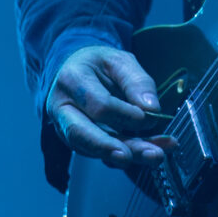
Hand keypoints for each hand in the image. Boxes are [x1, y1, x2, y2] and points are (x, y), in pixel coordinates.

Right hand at [46, 44, 173, 168]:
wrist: (80, 71)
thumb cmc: (99, 64)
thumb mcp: (120, 61)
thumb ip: (137, 81)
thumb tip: (151, 109)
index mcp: (71, 80)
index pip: (98, 105)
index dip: (124, 115)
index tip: (147, 118)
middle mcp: (62, 108)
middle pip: (82, 134)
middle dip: (111, 148)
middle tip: (139, 155)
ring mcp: (66, 129)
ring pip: (93, 149)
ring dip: (127, 155)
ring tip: (155, 155)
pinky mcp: (79, 143)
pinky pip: (102, 154)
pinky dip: (128, 154)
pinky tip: (150, 152)